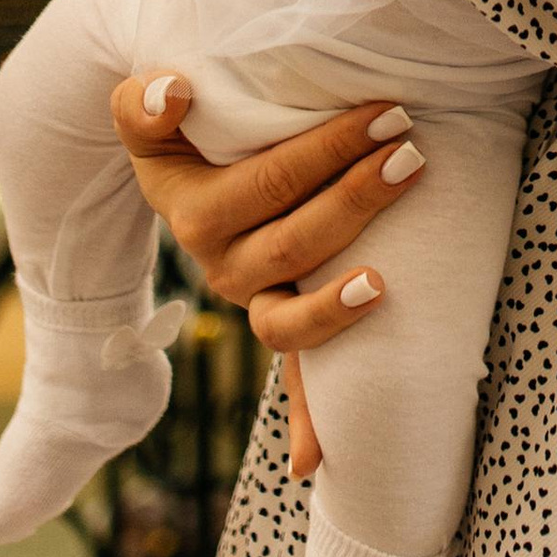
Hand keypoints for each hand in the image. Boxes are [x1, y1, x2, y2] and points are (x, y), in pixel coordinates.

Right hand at [108, 73, 428, 479]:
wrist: (181, 165)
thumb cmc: (183, 127)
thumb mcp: (149, 112)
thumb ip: (146, 104)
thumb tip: (177, 92)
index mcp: (195, 215)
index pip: (267, 185)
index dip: (326, 151)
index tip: (385, 114)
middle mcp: (221, 268)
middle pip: (292, 246)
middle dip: (356, 200)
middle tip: (410, 153)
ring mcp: (252, 302)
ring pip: (289, 322)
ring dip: (341, 304)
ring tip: (388, 279)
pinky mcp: (279, 320)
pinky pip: (292, 383)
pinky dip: (304, 424)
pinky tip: (314, 464)